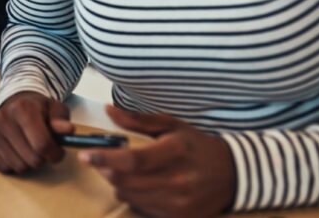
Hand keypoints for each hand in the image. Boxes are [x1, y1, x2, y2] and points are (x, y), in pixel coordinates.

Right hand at [0, 91, 73, 172]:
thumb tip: (68, 130)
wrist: (13, 102)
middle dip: (42, 159)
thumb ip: (61, 120)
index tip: (57, 153)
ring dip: (28, 163)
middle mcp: (2, 118)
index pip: (42, 145)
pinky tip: (14, 150)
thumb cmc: (37, 109)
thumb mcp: (54, 109)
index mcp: (23, 108)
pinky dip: (13, 164)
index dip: (55, 154)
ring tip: (28, 148)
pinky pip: (4, 168)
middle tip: (42, 149)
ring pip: (18, 166)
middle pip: (32, 159)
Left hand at [80, 105, 234, 217]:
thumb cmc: (196, 145)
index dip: (104, 158)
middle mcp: (178, 180)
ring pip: (130, 196)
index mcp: (175, 152)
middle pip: (126, 181)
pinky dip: (134, 197)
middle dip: (106, 170)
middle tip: (103, 161)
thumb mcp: (170, 125)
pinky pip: (142, 209)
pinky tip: (142, 186)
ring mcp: (180, 203)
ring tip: (124, 172)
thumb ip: (137, 120)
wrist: (233, 174)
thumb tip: (108, 110)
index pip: (132, 160)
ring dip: (118, 184)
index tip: (84, 155)